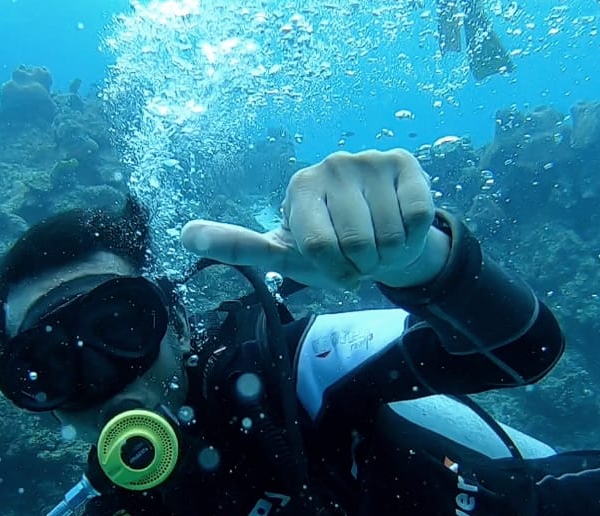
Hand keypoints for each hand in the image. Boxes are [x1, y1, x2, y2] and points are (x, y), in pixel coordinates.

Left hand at [182, 149, 449, 289]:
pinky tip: (403, 223)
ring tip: (381, 241)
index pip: (319, 249)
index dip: (334, 271)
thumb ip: (236, 245)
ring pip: (389, 235)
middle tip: (361, 255)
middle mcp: (329, 165)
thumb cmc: (331, 250)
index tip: (333, 267)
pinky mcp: (403, 162)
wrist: (385, 240)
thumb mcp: (285, 254)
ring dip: (390, 252)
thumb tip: (183, 235)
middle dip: (364, 264)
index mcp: (299, 188)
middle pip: (357, 245)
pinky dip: (414, 234)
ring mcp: (367, 160)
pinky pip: (417, 217)